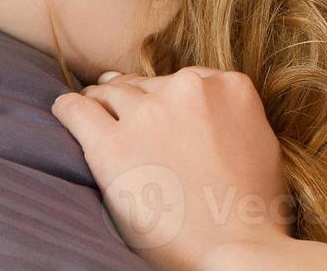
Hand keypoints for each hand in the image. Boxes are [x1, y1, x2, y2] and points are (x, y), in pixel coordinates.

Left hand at [51, 66, 291, 270]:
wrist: (236, 247)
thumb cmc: (255, 209)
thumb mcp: (262, 143)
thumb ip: (234, 117)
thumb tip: (211, 117)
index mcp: (229, 86)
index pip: (185, 79)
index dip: (166, 97)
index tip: (156, 110)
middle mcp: (188, 89)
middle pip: (146, 84)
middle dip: (134, 100)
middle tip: (122, 116)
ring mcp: (149, 114)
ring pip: (111, 92)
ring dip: (101, 102)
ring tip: (91, 112)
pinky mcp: (112, 143)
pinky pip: (77, 110)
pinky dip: (68, 110)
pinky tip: (63, 111)